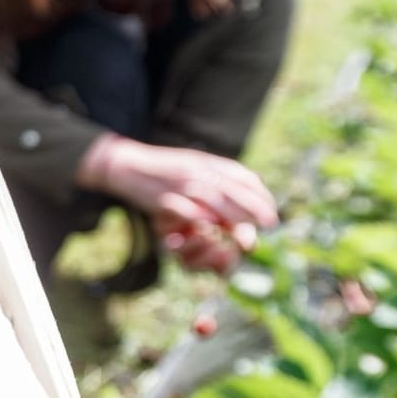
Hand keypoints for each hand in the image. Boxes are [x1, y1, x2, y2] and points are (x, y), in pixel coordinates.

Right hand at [77, 134, 276, 272]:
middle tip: (270, 225)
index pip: (244, 177)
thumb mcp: (192, 168)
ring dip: (236, 217)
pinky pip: (188, 209)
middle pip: (235, 189)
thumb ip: (214, 183)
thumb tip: (237, 206)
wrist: (125, 164)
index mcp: (209, 162)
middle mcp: (200, 169)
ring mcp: (182, 182)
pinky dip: (202, 219)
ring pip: (217, 198)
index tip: (271, 212)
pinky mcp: (166, 196)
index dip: (262, 195)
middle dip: (255, 209)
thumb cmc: (160, 171)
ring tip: (249, 235)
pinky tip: (214, 230)